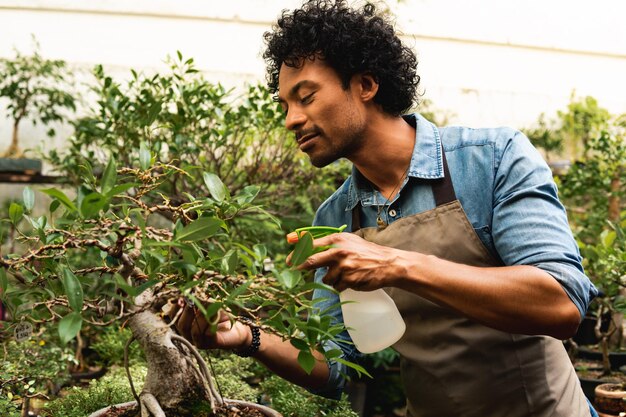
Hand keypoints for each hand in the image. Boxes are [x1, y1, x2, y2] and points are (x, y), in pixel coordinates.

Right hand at [165, 299, 250, 349]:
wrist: (239, 326)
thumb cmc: (222, 312)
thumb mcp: (208, 303)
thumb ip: (197, 299)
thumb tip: (187, 293)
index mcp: (185, 322)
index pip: (173, 316)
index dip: (176, 306)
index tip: (183, 296)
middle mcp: (189, 334)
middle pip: (181, 325)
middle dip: (189, 311)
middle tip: (197, 300)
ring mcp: (198, 341)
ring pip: (194, 330)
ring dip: (203, 316)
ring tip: (213, 306)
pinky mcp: (210, 344)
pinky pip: (207, 334)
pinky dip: (212, 322)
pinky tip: (218, 315)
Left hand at [292, 233, 406, 291]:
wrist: (387, 263)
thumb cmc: (364, 252)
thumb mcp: (347, 241)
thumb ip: (327, 243)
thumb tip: (302, 240)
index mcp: (337, 240)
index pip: (311, 244)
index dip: (297, 250)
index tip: (287, 257)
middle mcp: (338, 252)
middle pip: (311, 261)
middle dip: (300, 266)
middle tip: (293, 269)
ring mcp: (343, 267)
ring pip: (325, 278)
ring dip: (331, 278)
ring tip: (345, 273)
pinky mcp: (349, 280)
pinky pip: (337, 286)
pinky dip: (342, 285)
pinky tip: (352, 279)